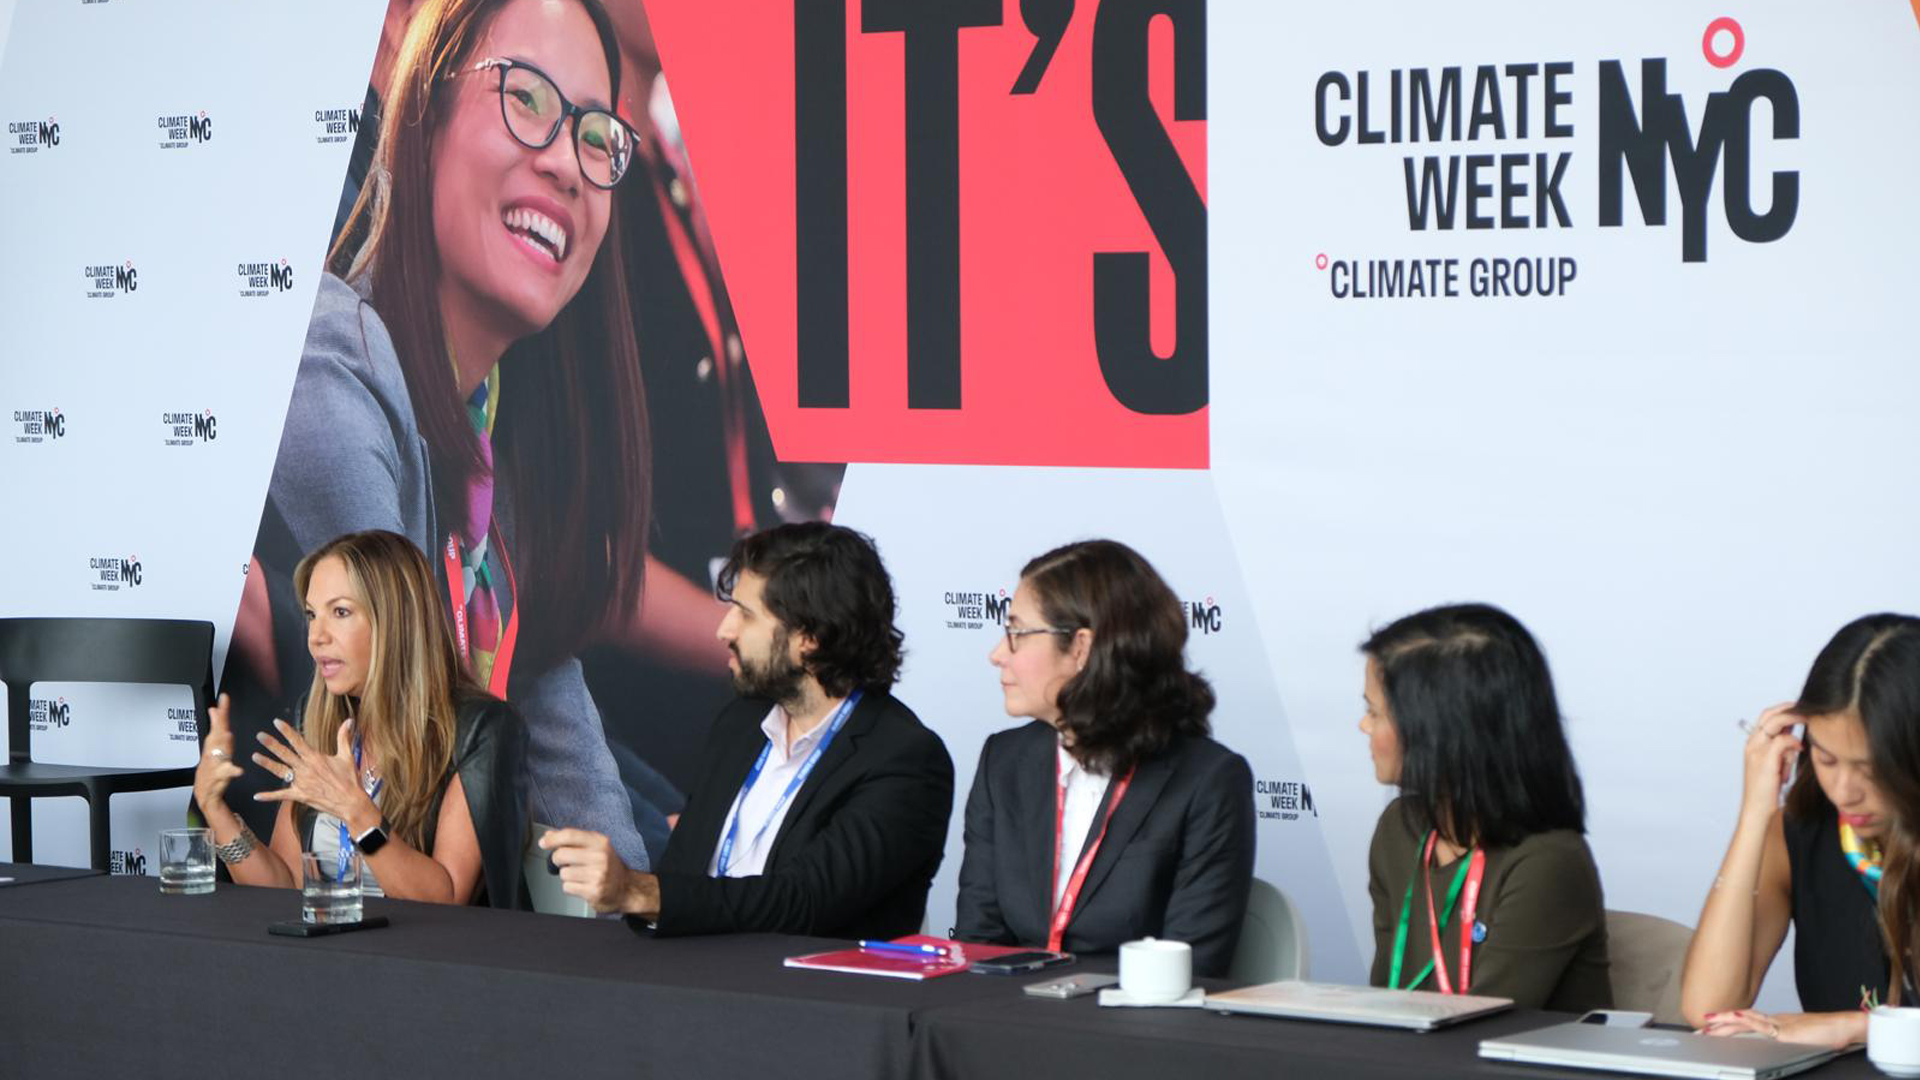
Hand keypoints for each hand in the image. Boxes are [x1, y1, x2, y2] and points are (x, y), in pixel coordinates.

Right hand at [192, 693, 244, 816]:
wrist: (205, 793)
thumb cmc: (212, 769)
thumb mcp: (213, 747)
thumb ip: (216, 729)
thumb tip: (215, 711)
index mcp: (215, 744)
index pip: (219, 724)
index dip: (222, 710)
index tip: (224, 697)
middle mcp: (214, 751)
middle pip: (217, 733)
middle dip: (220, 720)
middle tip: (223, 706)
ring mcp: (216, 763)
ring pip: (220, 750)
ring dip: (223, 742)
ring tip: (228, 733)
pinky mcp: (219, 776)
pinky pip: (227, 772)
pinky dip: (232, 771)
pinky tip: (239, 770)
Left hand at [252, 717, 378, 831]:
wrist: (350, 802)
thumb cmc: (350, 780)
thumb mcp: (347, 756)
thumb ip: (344, 738)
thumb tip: (349, 720)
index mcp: (315, 758)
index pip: (297, 741)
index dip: (286, 731)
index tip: (276, 722)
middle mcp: (305, 769)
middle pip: (285, 754)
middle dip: (271, 744)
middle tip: (260, 736)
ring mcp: (301, 783)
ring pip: (280, 771)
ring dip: (267, 763)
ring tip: (255, 756)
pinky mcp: (300, 795)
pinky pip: (282, 795)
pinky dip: (269, 796)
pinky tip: (257, 796)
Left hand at [539, 828, 659, 916]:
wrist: (627, 888)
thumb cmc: (608, 866)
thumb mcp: (596, 847)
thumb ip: (573, 840)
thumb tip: (549, 835)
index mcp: (600, 842)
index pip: (570, 835)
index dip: (552, 839)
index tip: (543, 842)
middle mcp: (600, 856)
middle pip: (561, 854)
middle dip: (559, 860)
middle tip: (568, 863)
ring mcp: (597, 874)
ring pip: (563, 873)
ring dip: (567, 877)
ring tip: (581, 876)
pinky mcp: (593, 891)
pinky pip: (567, 887)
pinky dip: (572, 888)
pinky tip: (583, 886)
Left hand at [1700, 1009, 1864, 1048]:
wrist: (1846, 1027)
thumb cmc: (1828, 1035)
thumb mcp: (1800, 1041)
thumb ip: (1785, 1045)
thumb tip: (1775, 1053)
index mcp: (1776, 1024)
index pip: (1745, 1024)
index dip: (1726, 1026)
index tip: (1708, 1030)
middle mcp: (1774, 1021)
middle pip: (1740, 1021)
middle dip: (1717, 1026)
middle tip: (1698, 1030)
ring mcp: (1780, 1023)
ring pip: (1746, 1019)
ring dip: (1725, 1022)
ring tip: (1707, 1024)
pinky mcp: (1787, 1029)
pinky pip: (1764, 1023)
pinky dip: (1747, 1019)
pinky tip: (1735, 1016)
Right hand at [1740, 703, 1801, 820]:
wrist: (1757, 809)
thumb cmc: (1768, 790)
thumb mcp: (1776, 765)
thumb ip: (1782, 751)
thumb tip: (1795, 739)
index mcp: (1753, 743)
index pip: (1767, 716)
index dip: (1784, 709)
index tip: (1801, 708)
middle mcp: (1752, 743)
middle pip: (1769, 714)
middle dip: (1790, 708)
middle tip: (1808, 708)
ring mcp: (1756, 751)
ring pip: (1775, 722)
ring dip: (1794, 718)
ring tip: (1810, 719)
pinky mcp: (1764, 760)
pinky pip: (1781, 741)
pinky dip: (1793, 741)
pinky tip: (1801, 747)